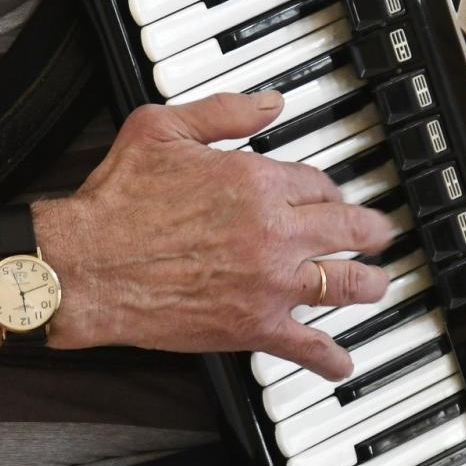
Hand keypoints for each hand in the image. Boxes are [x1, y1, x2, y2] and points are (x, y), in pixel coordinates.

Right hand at [35, 92, 397, 379]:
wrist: (87, 266)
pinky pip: (308, 346)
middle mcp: (275, 232)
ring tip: (376, 284)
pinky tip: (342, 362)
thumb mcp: (163, 129)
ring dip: (369, 283)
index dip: (326, 189)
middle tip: (378, 233)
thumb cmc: (116, 202)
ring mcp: (270, 283)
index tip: (326, 195)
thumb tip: (270, 103)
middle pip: (347, 229)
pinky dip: (331, 357)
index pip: (317, 183)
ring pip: (345, 284)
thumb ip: (223, 112)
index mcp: (257, 182)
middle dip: (370, 230)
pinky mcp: (254, 327)